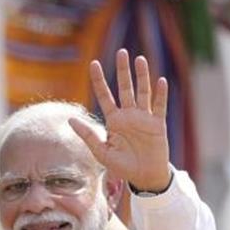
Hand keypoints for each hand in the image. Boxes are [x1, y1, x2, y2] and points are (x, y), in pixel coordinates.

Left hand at [70, 49, 171, 192]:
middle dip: (122, 71)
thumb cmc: (122, 165)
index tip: (93, 64)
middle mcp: (129, 115)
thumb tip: (70, 120)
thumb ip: (87, 135)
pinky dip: (160, 94)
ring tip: (139, 59)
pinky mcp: (157, 124)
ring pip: (142, 92)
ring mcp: (143, 118)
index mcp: (114, 121)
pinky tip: (160, 81)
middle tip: (121, 53)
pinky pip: (159, 106)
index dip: (99, 80)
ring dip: (142, 76)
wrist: (143, 177)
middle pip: (125, 88)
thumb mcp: (101, 152)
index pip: (105, 96)